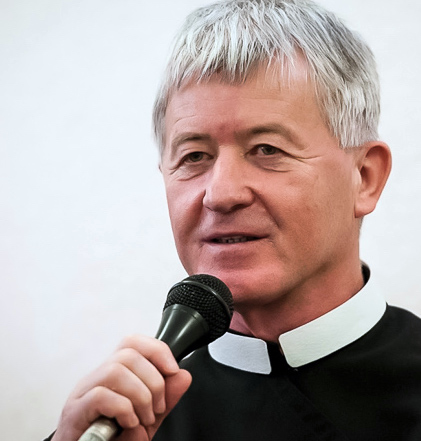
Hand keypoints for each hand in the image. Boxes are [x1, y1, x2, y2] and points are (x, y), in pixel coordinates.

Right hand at [52, 335, 191, 440]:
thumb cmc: (112, 440)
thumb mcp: (147, 419)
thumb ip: (165, 399)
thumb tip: (183, 376)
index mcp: (112, 375)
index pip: (132, 342)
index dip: (156, 350)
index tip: (173, 370)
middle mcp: (95, 379)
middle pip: (127, 354)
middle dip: (153, 380)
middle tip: (158, 408)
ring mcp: (81, 395)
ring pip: (115, 371)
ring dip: (140, 396)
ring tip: (144, 419)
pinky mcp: (73, 414)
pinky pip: (100, 396)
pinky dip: (123, 409)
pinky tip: (129, 423)